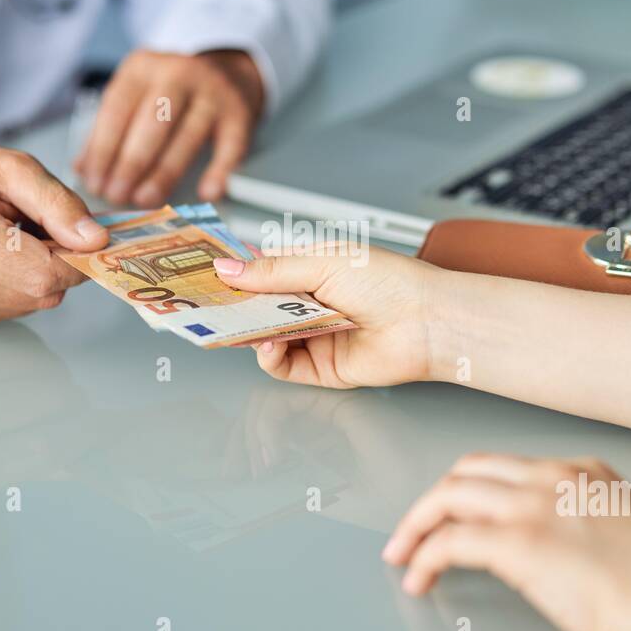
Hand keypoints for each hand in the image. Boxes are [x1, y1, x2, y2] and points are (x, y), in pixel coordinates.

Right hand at [0, 136, 108, 325]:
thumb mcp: (7, 167)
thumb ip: (57, 203)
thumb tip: (97, 241)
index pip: (46, 273)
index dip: (76, 256)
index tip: (77, 232)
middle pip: (44, 292)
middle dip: (56, 261)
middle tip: (33, 226)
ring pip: (33, 303)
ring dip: (37, 273)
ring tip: (7, 238)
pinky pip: (13, 307)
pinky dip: (17, 284)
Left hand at [73, 48, 264, 206]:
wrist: (226, 71)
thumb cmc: (171, 92)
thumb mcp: (135, 97)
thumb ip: (109, 130)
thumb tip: (82, 171)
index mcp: (142, 68)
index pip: (117, 110)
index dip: (102, 150)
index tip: (94, 182)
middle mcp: (178, 74)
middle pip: (151, 124)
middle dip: (130, 164)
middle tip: (116, 195)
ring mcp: (212, 92)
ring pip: (186, 138)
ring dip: (163, 174)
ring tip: (144, 200)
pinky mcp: (240, 112)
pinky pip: (231, 146)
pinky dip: (219, 171)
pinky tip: (206, 193)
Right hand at [212, 247, 451, 388]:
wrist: (428, 322)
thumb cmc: (390, 282)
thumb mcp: (323, 263)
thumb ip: (272, 271)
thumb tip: (228, 268)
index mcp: (312, 268)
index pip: (262, 269)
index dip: (234, 271)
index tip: (203, 271)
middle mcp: (311, 303)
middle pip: (258, 306)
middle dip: (232, 305)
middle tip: (202, 304)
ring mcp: (314, 336)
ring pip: (265, 337)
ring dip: (247, 331)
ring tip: (232, 324)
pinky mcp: (321, 367)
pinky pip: (283, 365)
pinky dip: (269, 356)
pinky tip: (268, 344)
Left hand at [383, 454, 630, 630]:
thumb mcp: (627, 536)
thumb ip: (587, 528)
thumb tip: (565, 555)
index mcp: (582, 472)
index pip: (505, 467)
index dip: (469, 490)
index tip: (453, 512)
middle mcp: (553, 478)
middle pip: (467, 472)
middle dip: (432, 501)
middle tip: (412, 530)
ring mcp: (532, 505)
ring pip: (448, 496)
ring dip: (416, 525)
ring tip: (402, 553)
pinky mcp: (517, 542)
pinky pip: (449, 542)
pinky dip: (425, 557)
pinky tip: (420, 576)